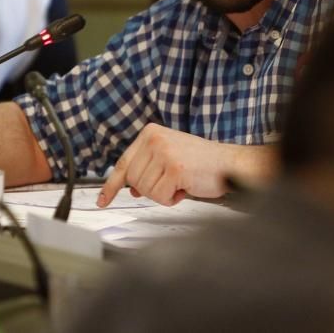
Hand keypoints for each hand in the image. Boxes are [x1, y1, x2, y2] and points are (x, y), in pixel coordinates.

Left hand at [97, 123, 231, 206]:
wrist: (230, 163)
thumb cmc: (202, 163)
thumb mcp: (169, 158)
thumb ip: (148, 169)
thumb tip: (132, 188)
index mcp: (150, 133)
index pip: (124, 163)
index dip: (112, 185)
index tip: (103, 200)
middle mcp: (154, 138)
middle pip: (133, 181)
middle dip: (152, 189)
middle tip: (172, 182)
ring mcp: (163, 152)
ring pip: (145, 190)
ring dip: (163, 194)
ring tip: (181, 182)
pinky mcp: (174, 168)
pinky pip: (160, 197)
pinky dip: (172, 199)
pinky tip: (185, 187)